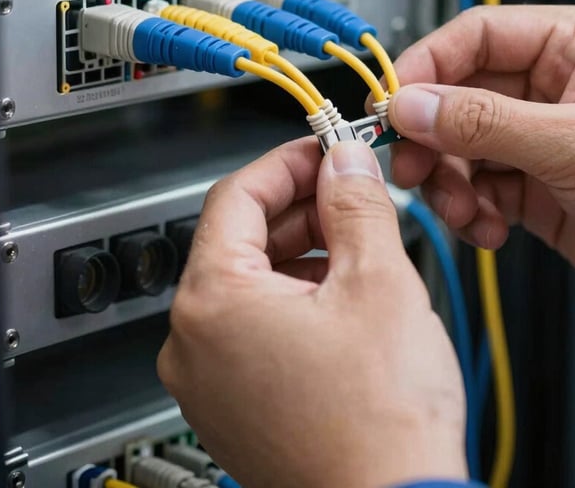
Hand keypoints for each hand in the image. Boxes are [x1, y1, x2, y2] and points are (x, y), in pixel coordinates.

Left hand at [157, 138, 466, 487]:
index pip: (237, 195)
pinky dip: (297, 296)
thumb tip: (345, 161)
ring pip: (253, 281)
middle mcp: (194, 343)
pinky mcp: (236, 402)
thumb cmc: (381, 424)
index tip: (326, 150)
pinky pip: (257, 325)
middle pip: (242, 237)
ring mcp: (211, 379)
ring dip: (305, 250)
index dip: (289, 162)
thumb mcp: (379, 281)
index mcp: (212, 304)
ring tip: (360, 244)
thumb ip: (356, 203)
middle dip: (302, 207)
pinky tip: (345, 296)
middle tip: (353, 193)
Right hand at [387, 5, 574, 338]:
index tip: (389, 101)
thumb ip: (485, 123)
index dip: (426, 65)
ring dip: (449, 180)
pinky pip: (477, 188)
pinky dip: (471, 211)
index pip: (476, 37)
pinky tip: (490, 228)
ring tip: (461, 209)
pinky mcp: (533, 186)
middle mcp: (550, 88)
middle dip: (431, 134)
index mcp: (572, 46)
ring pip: (460, 147)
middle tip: (410, 164)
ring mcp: (538, 139)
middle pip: (459, 96)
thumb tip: (413, 104)